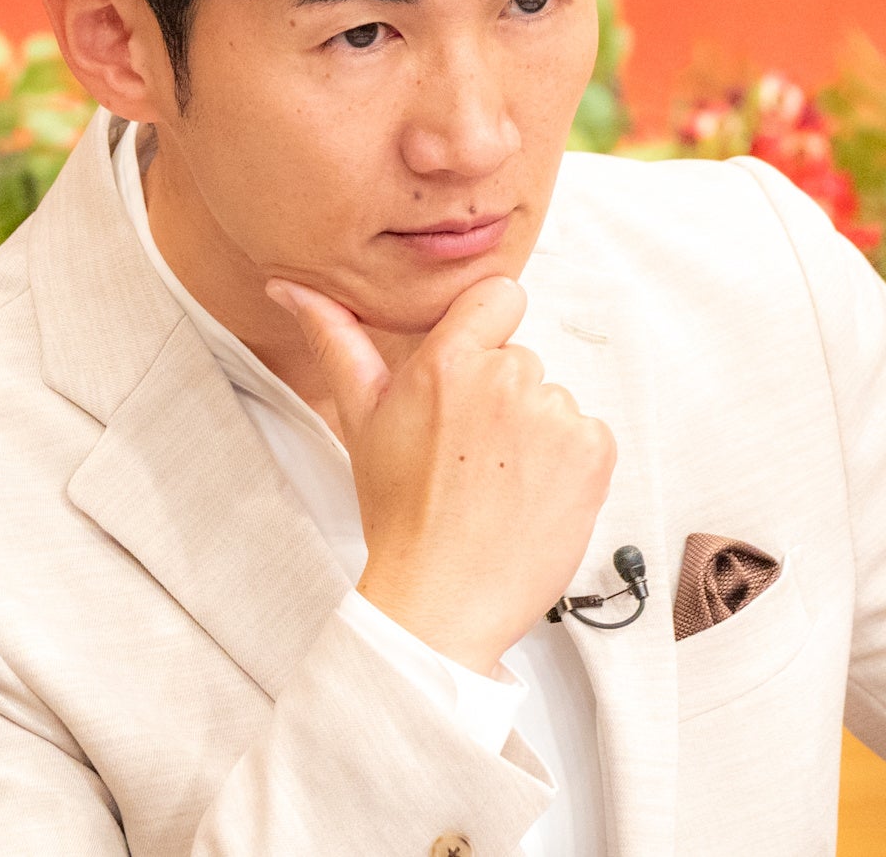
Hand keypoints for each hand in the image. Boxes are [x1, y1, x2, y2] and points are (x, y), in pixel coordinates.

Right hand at [265, 274, 616, 675]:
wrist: (443, 600)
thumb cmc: (400, 515)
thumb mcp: (360, 418)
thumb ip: (335, 337)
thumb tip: (292, 286)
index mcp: (448, 363)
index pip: (499, 297)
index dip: (487, 332)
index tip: (471, 378)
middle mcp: (506, 379)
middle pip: (522, 360)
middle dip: (501, 399)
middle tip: (470, 455)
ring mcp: (555, 415)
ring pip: (553, 401)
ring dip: (536, 434)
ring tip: (499, 482)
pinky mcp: (593, 451)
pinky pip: (589, 434)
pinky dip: (570, 464)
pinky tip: (532, 495)